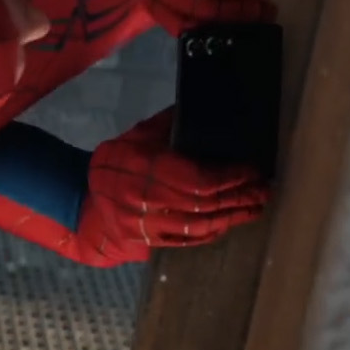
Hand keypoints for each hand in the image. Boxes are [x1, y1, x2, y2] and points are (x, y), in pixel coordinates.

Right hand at [85, 110, 269, 250]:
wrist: (85, 201)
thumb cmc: (117, 163)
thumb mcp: (137, 136)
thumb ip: (169, 124)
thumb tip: (203, 107)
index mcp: (142, 168)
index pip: (197, 179)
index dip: (229, 176)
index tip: (251, 170)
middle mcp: (144, 200)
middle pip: (204, 204)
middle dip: (239, 197)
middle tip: (263, 190)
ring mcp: (146, 225)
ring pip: (200, 226)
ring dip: (233, 217)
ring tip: (255, 207)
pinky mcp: (149, 242)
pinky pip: (188, 241)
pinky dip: (214, 232)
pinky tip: (230, 222)